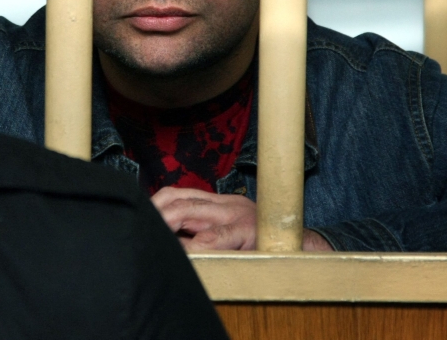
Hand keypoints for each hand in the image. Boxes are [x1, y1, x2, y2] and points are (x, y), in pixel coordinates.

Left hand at [150, 187, 335, 251]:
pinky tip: (184, 251)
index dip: (156, 203)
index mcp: (219, 203)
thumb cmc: (264, 244)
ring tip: (154, 234)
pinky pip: (216, 237)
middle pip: (179, 198)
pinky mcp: (249, 232)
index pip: (178, 194)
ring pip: (192, 211)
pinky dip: (195, 244)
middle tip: (139, 223)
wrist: (308, 249)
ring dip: (168, 222)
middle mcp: (226, 204)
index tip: (138, 214)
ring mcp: (237, 216)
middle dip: (156, 211)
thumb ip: (204, 232)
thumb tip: (171, 240)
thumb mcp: (232, 232)